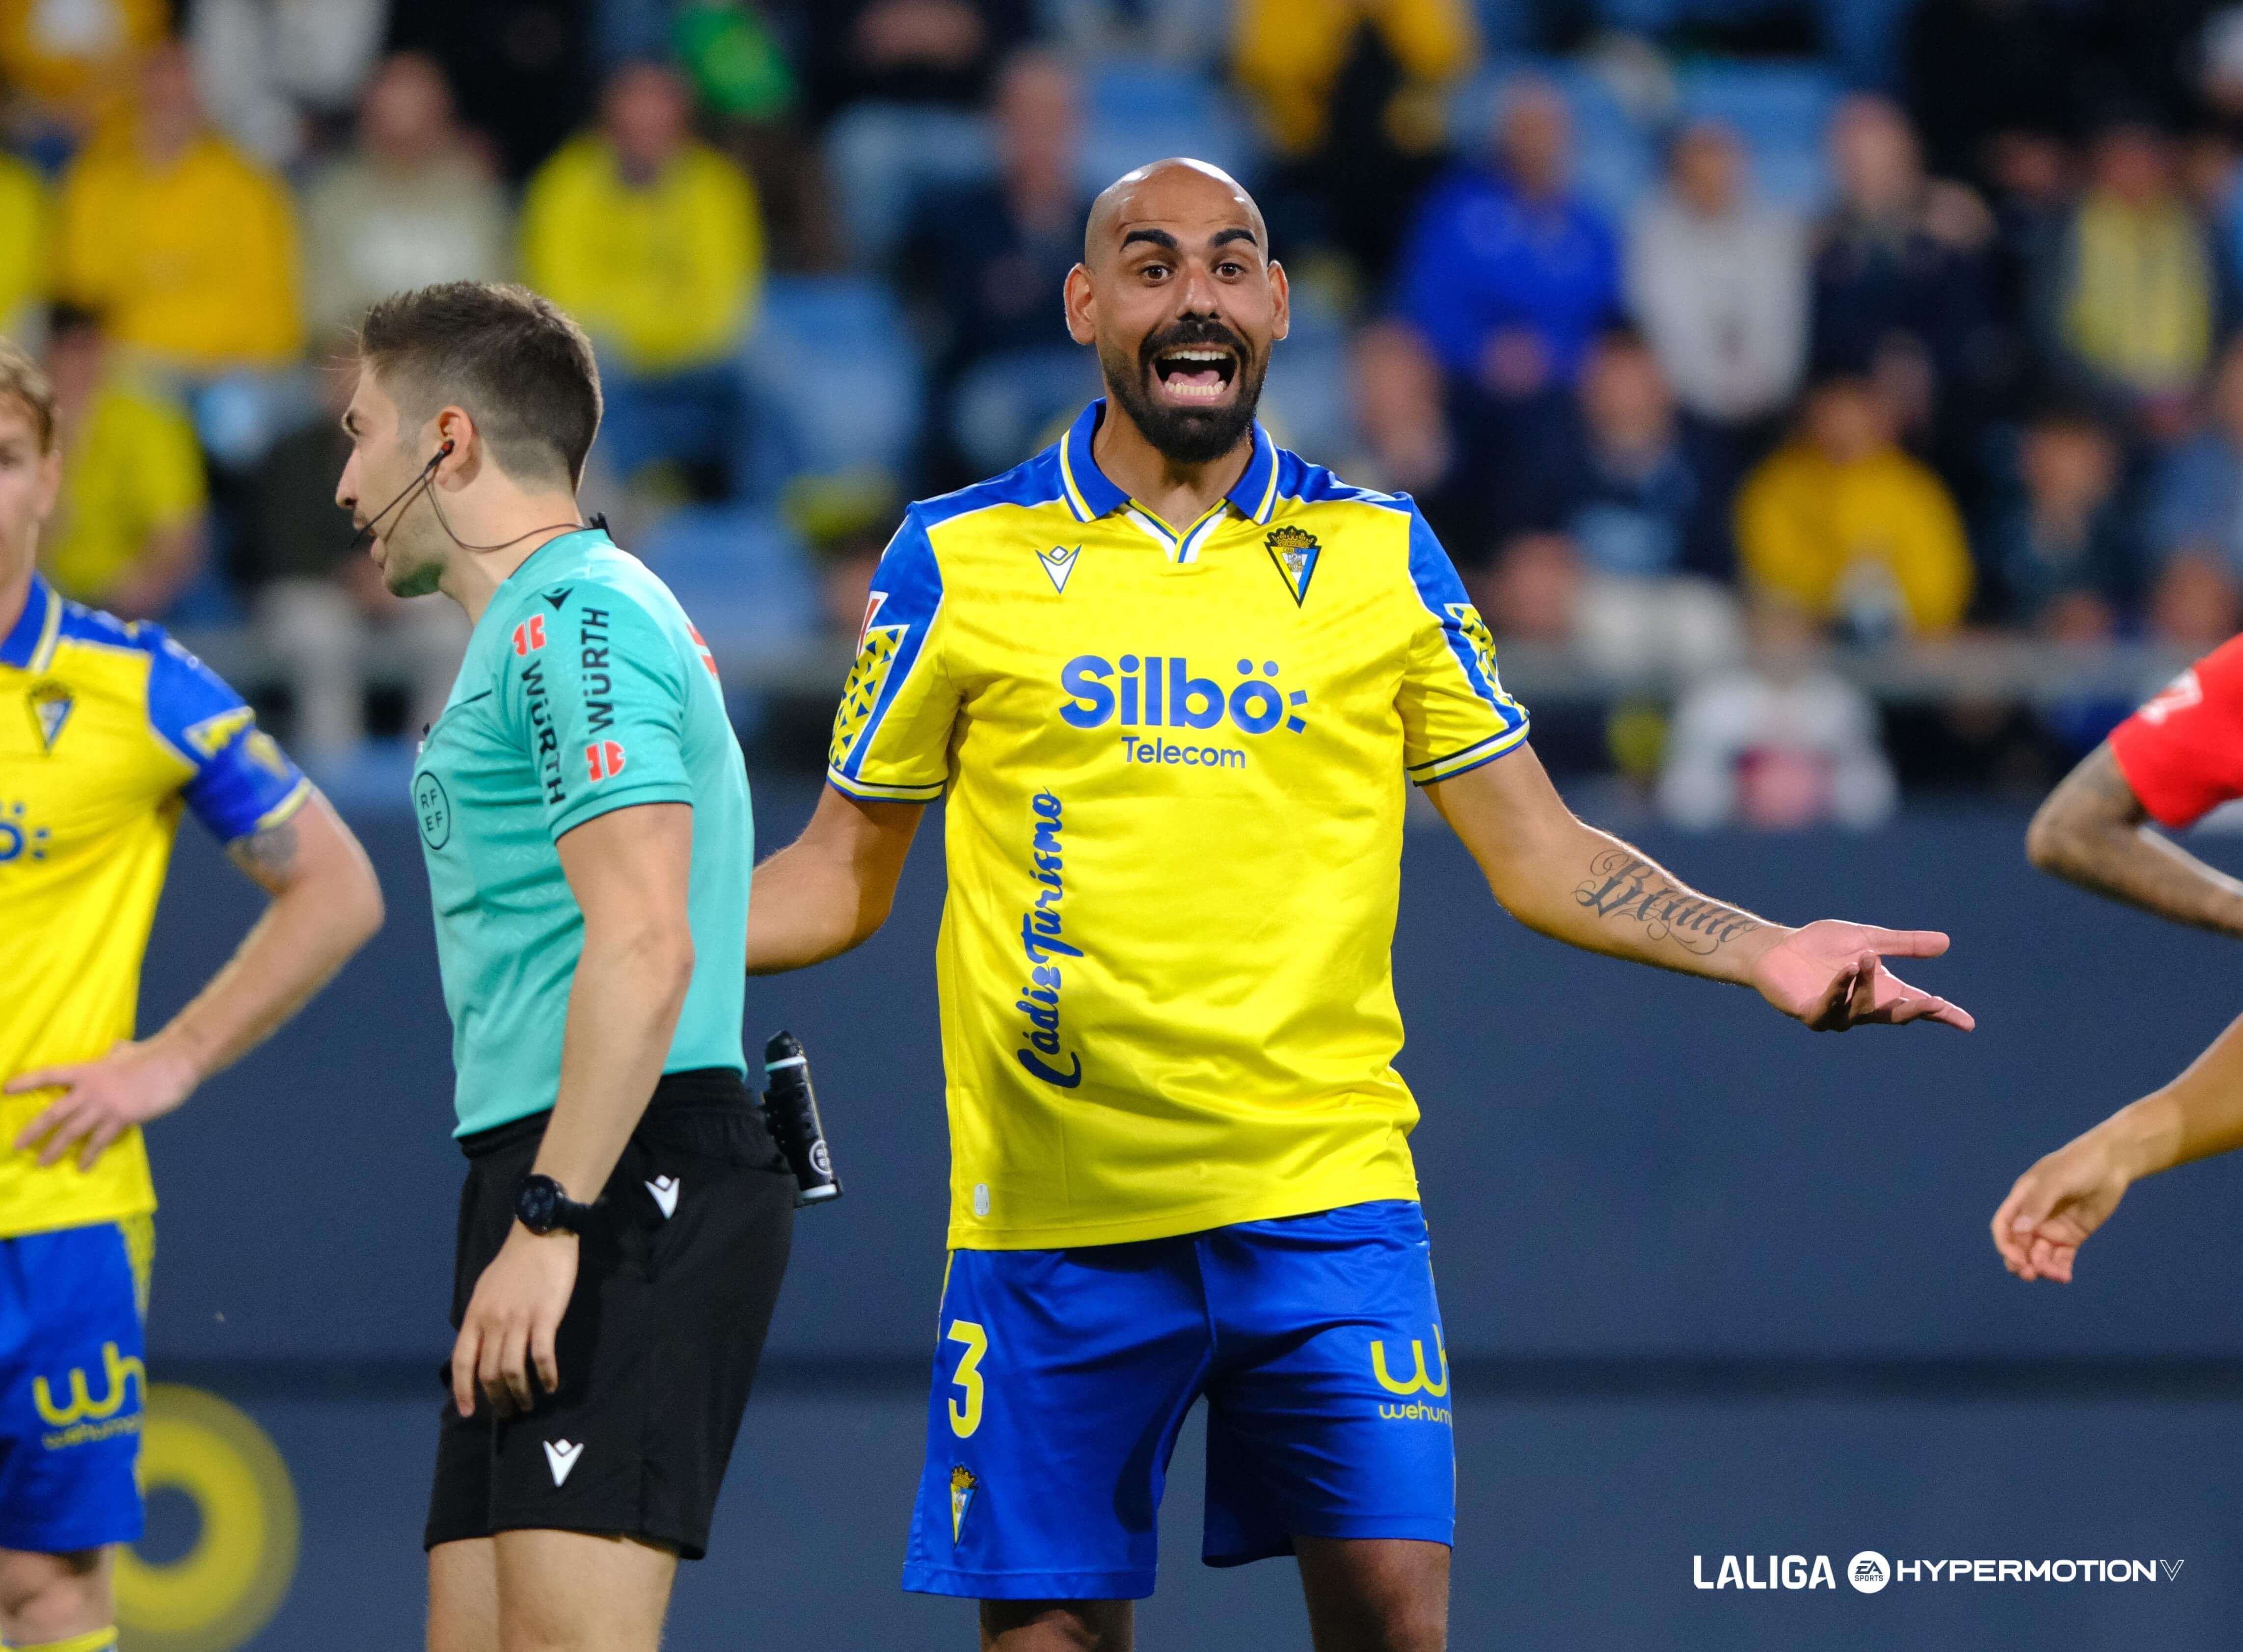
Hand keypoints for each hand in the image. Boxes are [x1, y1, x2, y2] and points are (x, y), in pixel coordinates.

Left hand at [8, 1040, 199, 1168]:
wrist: (173, 1062)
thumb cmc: (152, 1054)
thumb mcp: (126, 1051)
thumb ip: (115, 1054)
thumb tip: (118, 1048)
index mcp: (87, 1071)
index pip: (49, 1075)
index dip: (26, 1082)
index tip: (5, 1090)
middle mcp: (89, 1090)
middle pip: (53, 1114)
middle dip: (32, 1131)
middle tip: (17, 1145)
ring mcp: (103, 1106)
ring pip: (71, 1132)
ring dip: (54, 1149)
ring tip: (42, 1163)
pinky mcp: (120, 1119)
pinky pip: (99, 1142)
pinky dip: (89, 1156)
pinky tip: (81, 1167)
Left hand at [451, 1223, 578, 1417]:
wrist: (541, 1236)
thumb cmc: (514, 1264)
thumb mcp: (485, 1291)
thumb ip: (480, 1320)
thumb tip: (478, 1349)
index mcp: (475, 1316)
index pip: (462, 1362)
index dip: (463, 1391)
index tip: (469, 1412)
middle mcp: (493, 1322)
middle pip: (489, 1372)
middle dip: (497, 1399)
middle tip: (509, 1411)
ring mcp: (519, 1320)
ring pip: (513, 1370)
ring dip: (520, 1393)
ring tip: (529, 1404)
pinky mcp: (545, 1317)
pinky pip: (542, 1356)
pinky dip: (546, 1375)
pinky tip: (551, 1384)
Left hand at [1747, 921, 1973, 1031]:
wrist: (1777, 947)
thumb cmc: (1820, 946)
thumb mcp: (1867, 939)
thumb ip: (1903, 944)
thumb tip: (1946, 942)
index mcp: (1880, 991)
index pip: (1915, 1006)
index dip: (1940, 1015)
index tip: (1967, 1023)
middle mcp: (1861, 1009)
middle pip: (1895, 1017)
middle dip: (1916, 1011)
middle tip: (1935, 1002)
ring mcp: (1836, 1015)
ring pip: (1863, 1008)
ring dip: (1867, 983)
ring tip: (1865, 957)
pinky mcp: (1811, 1014)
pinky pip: (1831, 1007)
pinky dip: (1840, 989)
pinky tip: (1847, 970)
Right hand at [1991, 1129, 2133, 1282]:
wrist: (2110, 1164)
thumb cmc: (2079, 1165)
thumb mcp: (2057, 1180)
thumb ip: (2038, 1203)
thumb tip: (2020, 1229)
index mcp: (2022, 1200)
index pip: (2004, 1226)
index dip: (2005, 1245)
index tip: (2017, 1260)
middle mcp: (2033, 1217)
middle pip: (2019, 1246)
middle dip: (2021, 1262)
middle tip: (2030, 1275)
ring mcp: (2053, 1228)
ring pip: (2039, 1255)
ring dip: (2042, 1268)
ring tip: (2057, 1275)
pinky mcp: (2072, 1236)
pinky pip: (2061, 1258)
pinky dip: (2060, 1269)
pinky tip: (2065, 1277)